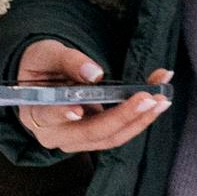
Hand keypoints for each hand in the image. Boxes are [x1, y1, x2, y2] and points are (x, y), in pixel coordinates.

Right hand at [14, 39, 171, 154]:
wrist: (43, 81)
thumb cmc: (41, 66)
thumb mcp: (47, 55)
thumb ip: (68, 61)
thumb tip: (94, 73)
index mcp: (35, 114)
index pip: (48, 117)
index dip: (62, 114)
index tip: (77, 109)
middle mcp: (57, 135)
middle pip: (91, 133)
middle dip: (122, 117)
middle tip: (147, 98)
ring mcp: (78, 141)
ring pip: (111, 138)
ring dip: (139, 120)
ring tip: (161, 100)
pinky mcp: (96, 137)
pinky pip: (119, 132)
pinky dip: (140, 117)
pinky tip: (157, 101)